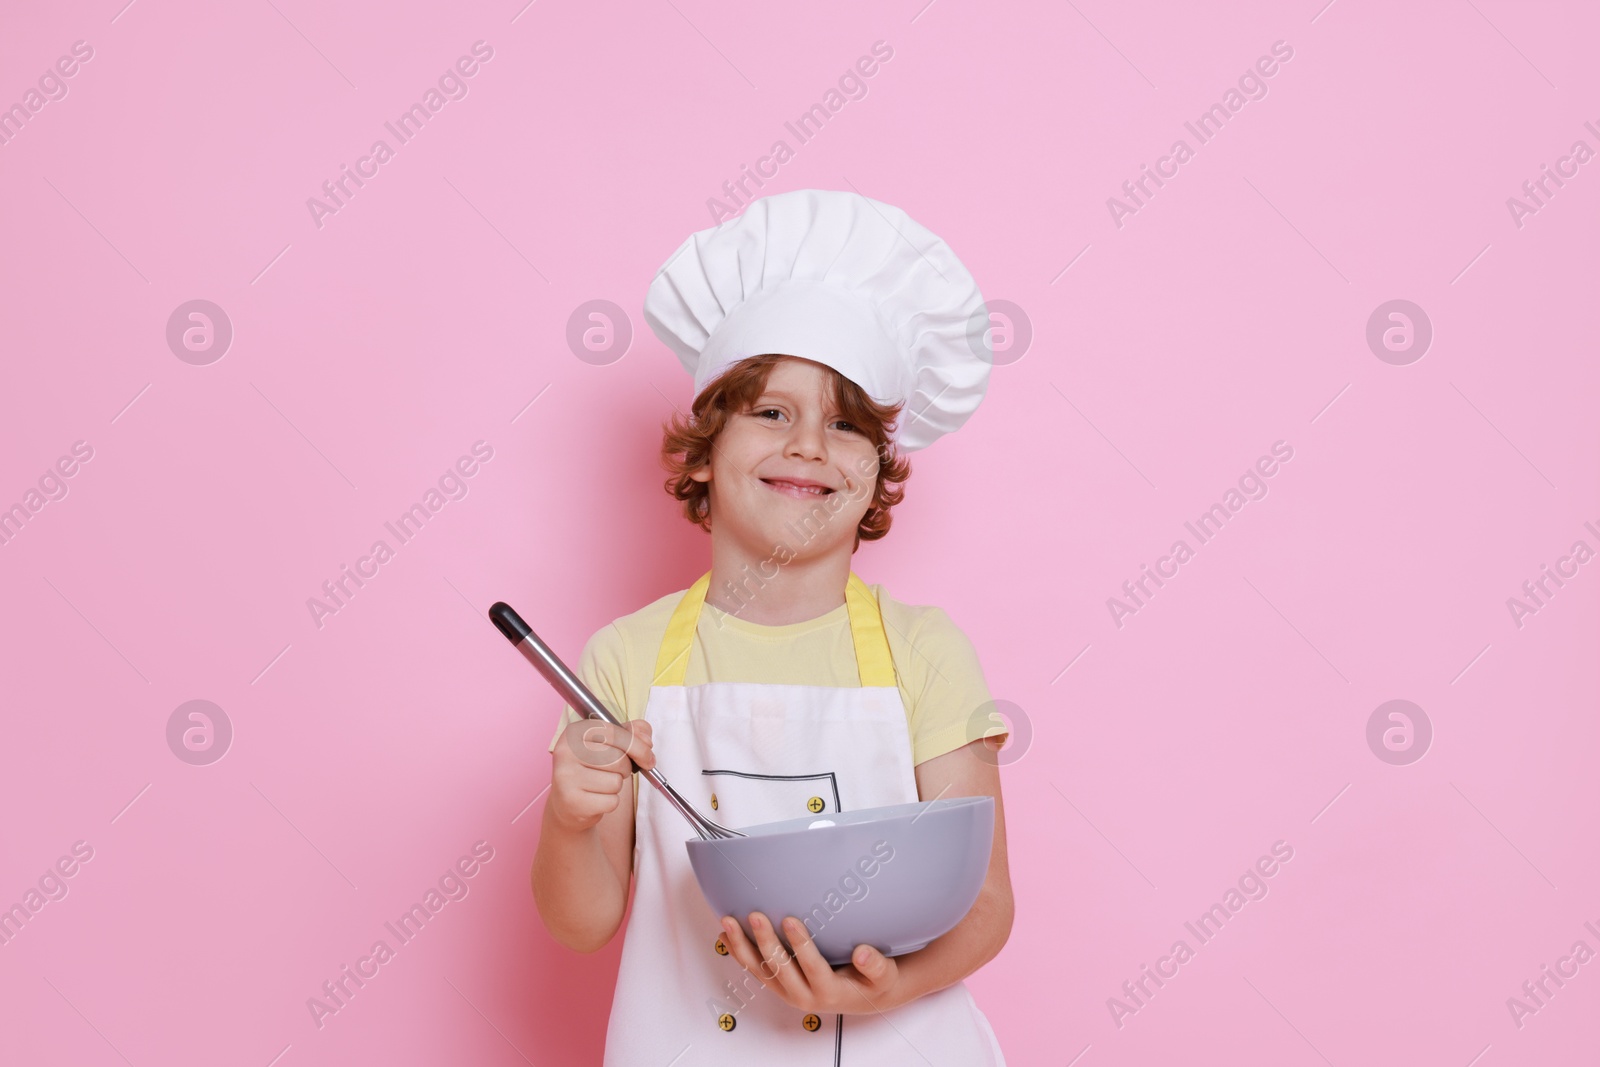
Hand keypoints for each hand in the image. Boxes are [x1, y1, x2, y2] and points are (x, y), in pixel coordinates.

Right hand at [548, 719, 652, 832]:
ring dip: (616, 785)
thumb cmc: (591, 768)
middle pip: (618, 758)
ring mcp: (567, 777)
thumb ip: (632, 733)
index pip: (614, 733)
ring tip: (601, 784)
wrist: (566, 802)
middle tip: (617, 771)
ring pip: (616, 781)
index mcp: (574, 732)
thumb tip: (646, 742)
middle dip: (626, 768)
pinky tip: (596, 798)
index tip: (648, 757)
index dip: (638, 745)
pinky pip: (611, 801)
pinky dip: (610, 802)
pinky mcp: (573, 801)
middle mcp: (566, 752)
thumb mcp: (609, 743)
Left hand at [718, 911, 909, 1014]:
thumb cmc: (873, 982)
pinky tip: (726, 933)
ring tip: (728, 922)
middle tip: (755, 915)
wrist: (862, 997)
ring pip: (760, 971)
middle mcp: (804, 995)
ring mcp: (788, 990)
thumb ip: (877, 966)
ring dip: (742, 947)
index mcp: (830, 992)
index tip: (791, 920)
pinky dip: (739, 952)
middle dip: (765, 942)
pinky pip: (755, 969)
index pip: (813, 968)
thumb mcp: (885, 976)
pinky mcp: (779, 984)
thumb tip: (864, 953)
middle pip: (780, 970)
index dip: (800, 946)